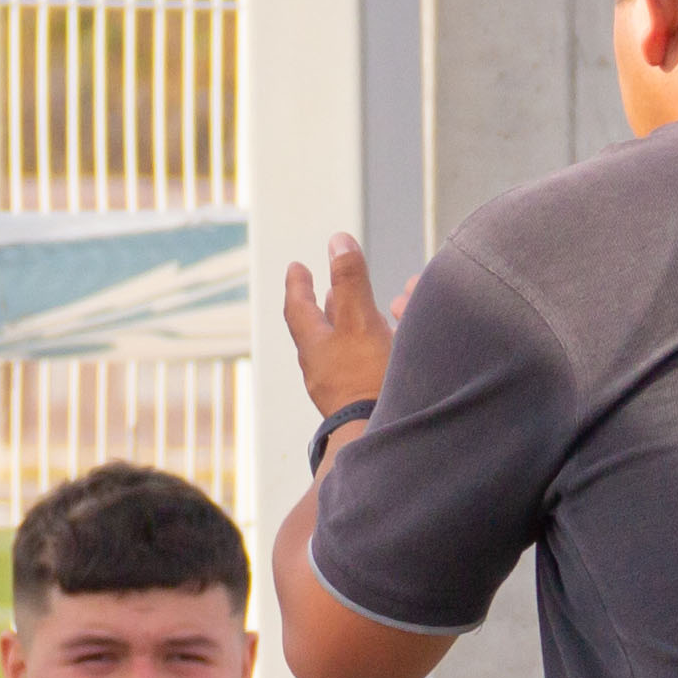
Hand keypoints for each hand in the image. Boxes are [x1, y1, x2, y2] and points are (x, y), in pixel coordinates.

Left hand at [277, 233, 394, 418]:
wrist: (374, 437)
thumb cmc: (364, 379)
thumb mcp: (358, 320)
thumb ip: (349, 281)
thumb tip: (337, 240)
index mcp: (314, 344)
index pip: (298, 307)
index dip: (298, 284)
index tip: (297, 266)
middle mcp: (320, 367)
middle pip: (317, 329)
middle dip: (324, 305)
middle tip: (326, 289)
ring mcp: (337, 389)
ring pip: (337, 349)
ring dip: (346, 328)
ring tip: (358, 314)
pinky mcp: (356, 405)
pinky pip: (356, 369)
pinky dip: (364, 352)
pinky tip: (380, 354)